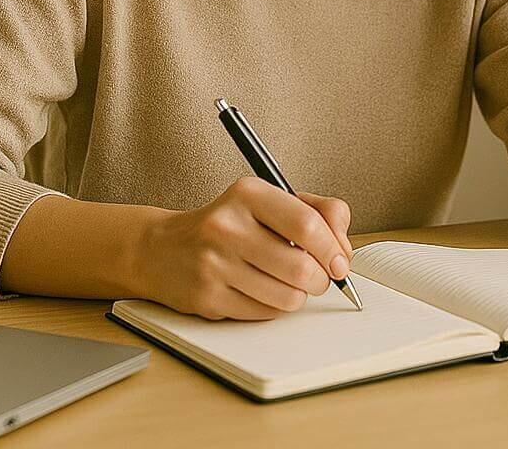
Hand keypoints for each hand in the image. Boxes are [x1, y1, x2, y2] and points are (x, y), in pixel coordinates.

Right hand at [136, 178, 354, 319]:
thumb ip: (318, 212)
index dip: (333, 248)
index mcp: (249, 194)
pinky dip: (275, 307)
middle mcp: (227, 226)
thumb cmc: (230, 223)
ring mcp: (214, 264)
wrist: (164, 249)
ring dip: (300, 295)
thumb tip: (343, 249)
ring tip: (290, 283)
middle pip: (301, 267)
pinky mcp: (207, 298)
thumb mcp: (271, 200)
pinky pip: (264, 314)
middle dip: (322, 279)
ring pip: (287, 297)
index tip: (339, 261)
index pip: (308, 224)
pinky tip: (263, 291)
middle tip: (319, 277)